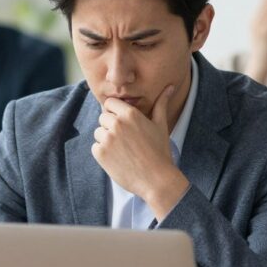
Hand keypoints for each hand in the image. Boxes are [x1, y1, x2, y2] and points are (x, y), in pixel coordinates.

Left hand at [92, 85, 188, 218]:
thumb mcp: (161, 125)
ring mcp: (107, 138)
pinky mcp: (100, 153)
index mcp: (130, 114)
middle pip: (103, 117)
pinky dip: (103, 153)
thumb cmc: (160, 152)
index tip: (123, 123)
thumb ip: (161, 103)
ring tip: (123, 150)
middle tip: (126, 141)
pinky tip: (118, 159)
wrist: (156, 180)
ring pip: (98, 133)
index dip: (115, 112)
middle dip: (111, 126)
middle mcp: (116, 123)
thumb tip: (170, 86)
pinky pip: (95, 147)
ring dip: (106, 140)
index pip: (110, 103)